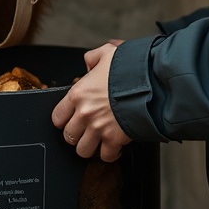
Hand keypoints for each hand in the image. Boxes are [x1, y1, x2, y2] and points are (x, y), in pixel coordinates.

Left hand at [51, 41, 131, 161]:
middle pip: (69, 137)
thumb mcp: (107, 52)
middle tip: (85, 131)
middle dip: (76, 135)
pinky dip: (109, 154)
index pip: (57, 117)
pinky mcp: (114, 139)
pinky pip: (105, 156)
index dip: (63, 119)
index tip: (69, 120)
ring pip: (83, 150)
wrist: (151, 83)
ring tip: (97, 140)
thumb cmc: (130, 69)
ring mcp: (98, 128)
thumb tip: (89, 65)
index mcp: (78, 94)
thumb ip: (93, 58)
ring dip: (90, 147)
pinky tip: (113, 147)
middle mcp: (85, 114)